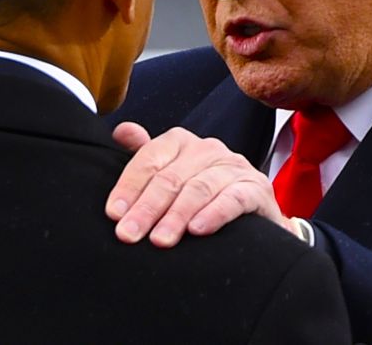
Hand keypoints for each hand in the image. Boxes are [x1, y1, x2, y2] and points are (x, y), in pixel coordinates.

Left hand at [106, 123, 294, 247]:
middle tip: (129, 234)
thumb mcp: (172, 174)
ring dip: (176, 216)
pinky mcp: (257, 189)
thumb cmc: (203, 196)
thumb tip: (121, 132)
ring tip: (160, 240)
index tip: (114, 214)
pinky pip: (233, 199)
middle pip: (171, 177)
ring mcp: (234, 167)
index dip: (129, 187)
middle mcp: (208, 149)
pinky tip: (198, 230)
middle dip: (147, 208)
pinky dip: (214, 214)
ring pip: (199, 188)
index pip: (149, 159)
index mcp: (181, 142)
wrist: (254, 216)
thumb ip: (147, 157)